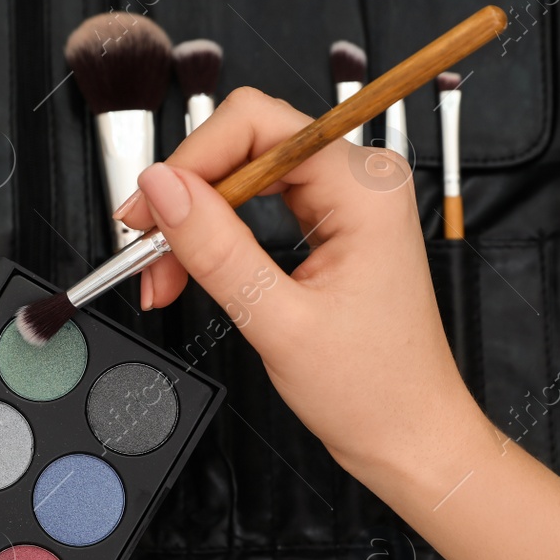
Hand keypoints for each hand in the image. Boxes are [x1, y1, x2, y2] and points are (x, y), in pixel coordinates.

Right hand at [119, 87, 485, 487]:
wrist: (411, 435)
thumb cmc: (377, 389)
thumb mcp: (278, 321)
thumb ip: (215, 248)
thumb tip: (162, 189)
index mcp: (365, 188)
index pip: (256, 125)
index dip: (191, 160)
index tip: (151, 207)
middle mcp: (361, 181)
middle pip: (244, 144)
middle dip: (187, 195)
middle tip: (148, 249)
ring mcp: (347, 200)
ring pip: (243, 176)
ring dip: (196, 220)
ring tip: (166, 274)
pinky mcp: (332, 222)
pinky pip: (258, 204)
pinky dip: (217, 235)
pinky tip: (192, 268)